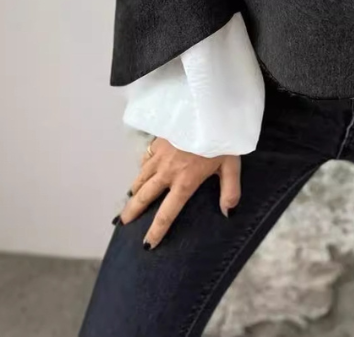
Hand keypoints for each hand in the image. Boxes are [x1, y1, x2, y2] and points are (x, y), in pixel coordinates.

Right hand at [113, 137, 240, 248]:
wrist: (208, 109)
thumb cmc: (222, 137)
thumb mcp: (232, 164)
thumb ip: (230, 190)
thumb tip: (228, 213)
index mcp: (185, 181)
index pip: (167, 213)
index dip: (156, 231)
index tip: (147, 245)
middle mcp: (167, 172)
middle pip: (144, 197)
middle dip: (132, 212)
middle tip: (122, 224)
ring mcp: (160, 155)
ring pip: (141, 177)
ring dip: (134, 191)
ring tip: (129, 201)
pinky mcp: (158, 141)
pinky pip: (145, 159)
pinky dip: (141, 168)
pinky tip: (142, 171)